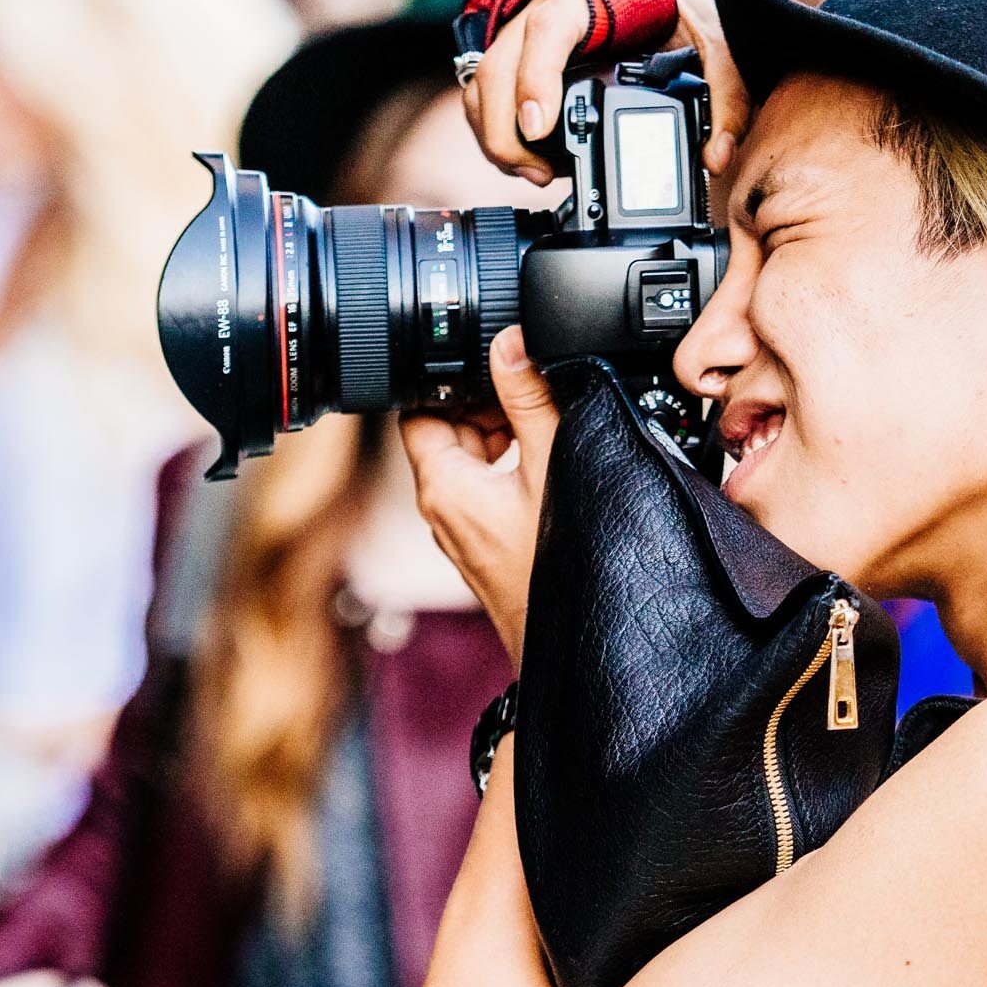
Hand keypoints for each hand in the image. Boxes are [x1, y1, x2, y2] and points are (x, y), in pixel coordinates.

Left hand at [401, 328, 558, 668]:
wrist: (567, 642)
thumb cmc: (554, 566)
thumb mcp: (549, 462)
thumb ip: (529, 397)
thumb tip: (511, 343)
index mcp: (440, 483)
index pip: (420, 407)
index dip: (452, 379)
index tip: (494, 366)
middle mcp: (441, 509)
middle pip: (447, 431)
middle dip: (487, 407)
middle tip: (534, 399)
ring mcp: (462, 531)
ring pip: (471, 462)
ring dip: (503, 440)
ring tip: (548, 435)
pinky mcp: (485, 547)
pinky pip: (487, 492)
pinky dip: (511, 472)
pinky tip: (550, 473)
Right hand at [464, 0, 750, 185]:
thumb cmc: (681, 1)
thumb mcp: (718, 39)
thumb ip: (726, 95)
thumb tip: (716, 156)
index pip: (547, 30)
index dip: (534, 78)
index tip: (538, 128)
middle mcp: (544, 7)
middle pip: (498, 66)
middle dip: (505, 130)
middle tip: (538, 175)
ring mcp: (523, 30)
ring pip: (483, 82)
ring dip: (495, 136)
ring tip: (534, 176)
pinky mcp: (518, 54)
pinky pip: (486, 91)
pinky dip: (494, 129)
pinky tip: (525, 160)